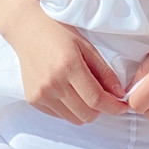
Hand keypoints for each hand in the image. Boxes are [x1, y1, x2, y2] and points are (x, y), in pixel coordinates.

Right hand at [7, 7, 129, 125]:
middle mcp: (53, 83)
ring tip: (83, 92)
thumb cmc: (58, 33)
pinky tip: (67, 91)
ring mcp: (41, 94)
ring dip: (85, 110)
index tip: (122, 107)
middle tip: (103, 97)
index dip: (113, 107)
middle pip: (87, 114)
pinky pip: (59, 115)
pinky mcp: (32, 100)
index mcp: (69, 66)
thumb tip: (119, 94)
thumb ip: (104, 72)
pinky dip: (69, 109)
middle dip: (101, 110)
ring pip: (74, 119)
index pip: (96, 99)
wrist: (26, 30)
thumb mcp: (86, 46)